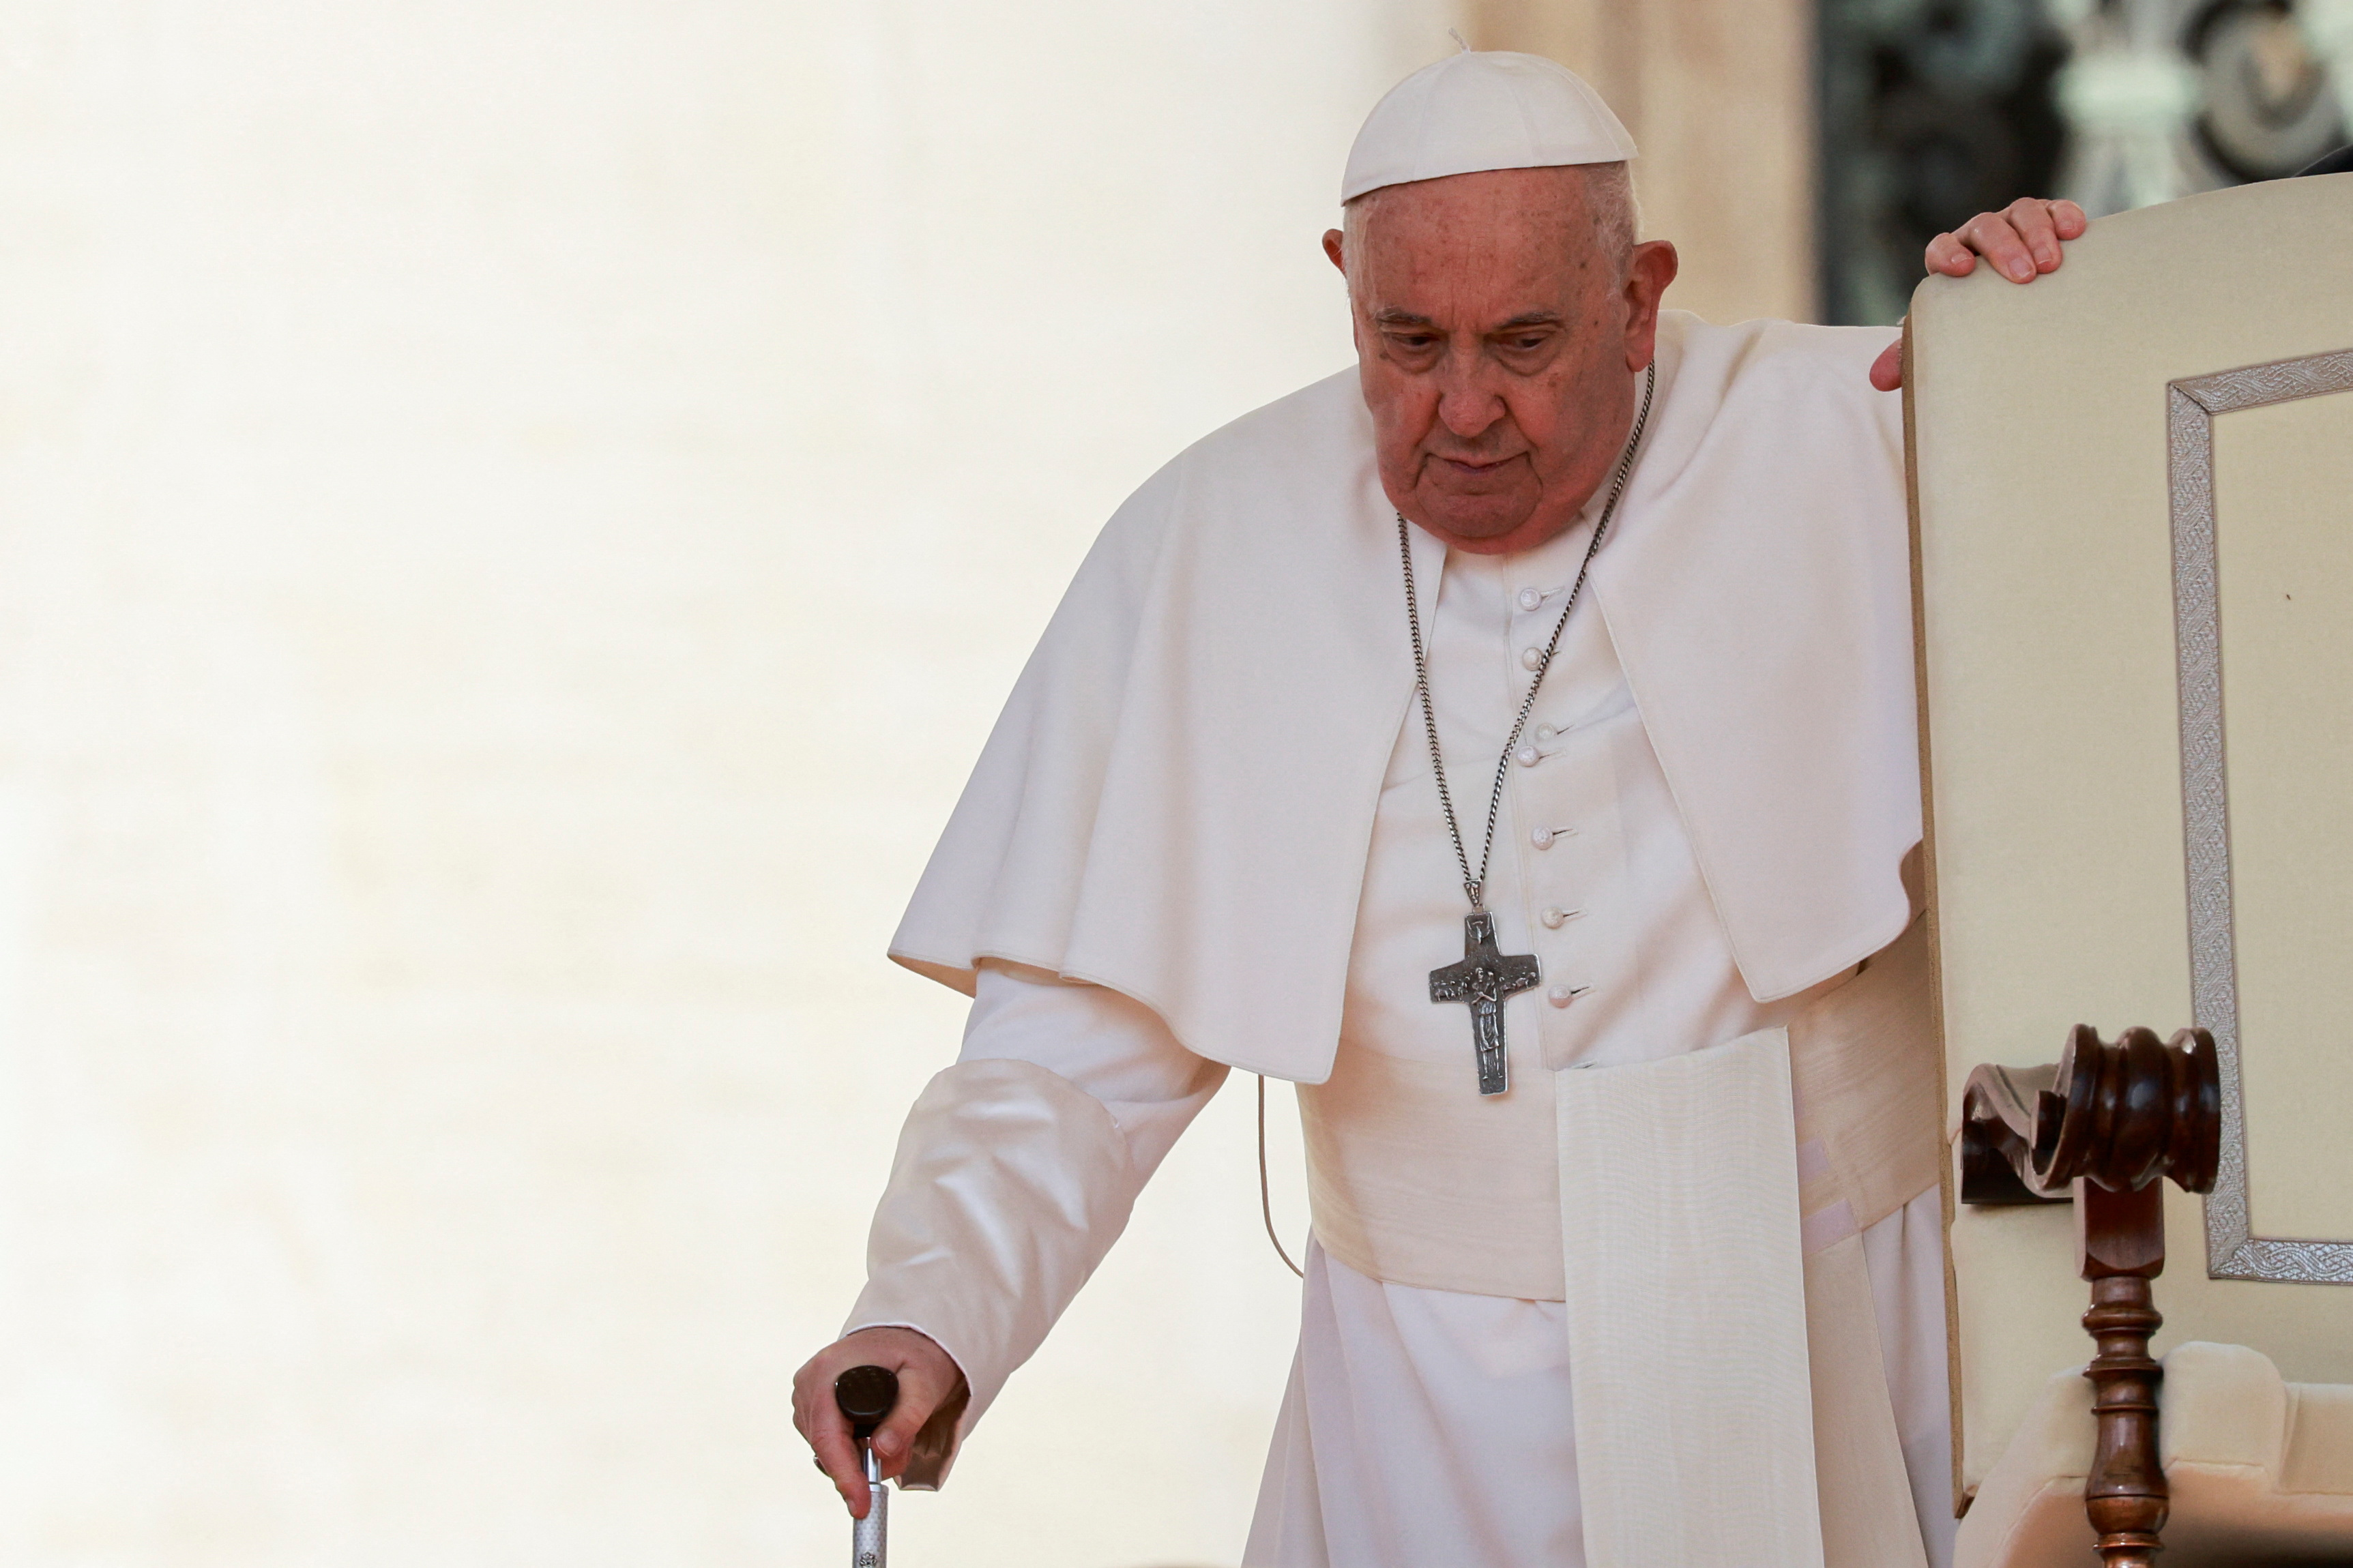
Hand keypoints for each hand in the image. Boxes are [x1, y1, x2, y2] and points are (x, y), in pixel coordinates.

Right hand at [793, 1326, 964, 1519]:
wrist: (906, 1334)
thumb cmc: (915, 1354)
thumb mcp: (924, 1383)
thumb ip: (906, 1418)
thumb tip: (881, 1452)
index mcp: (831, 1371)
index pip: (828, 1436)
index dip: (844, 1475)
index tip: (860, 1504)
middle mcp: (810, 1380)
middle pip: (825, 1446)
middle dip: (861, 1464)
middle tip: (899, 1455)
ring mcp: (807, 1390)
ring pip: (825, 1445)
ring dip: (857, 1453)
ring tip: (893, 1433)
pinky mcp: (811, 1400)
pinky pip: (826, 1437)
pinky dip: (850, 1443)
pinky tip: (873, 1429)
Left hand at [1869, 197, 2089, 390]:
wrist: (2016, 307)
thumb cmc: (1975, 322)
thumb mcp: (1949, 334)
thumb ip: (1914, 351)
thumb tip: (1879, 379)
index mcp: (1951, 258)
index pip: (1941, 247)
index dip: (1947, 254)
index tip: (1962, 269)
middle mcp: (1980, 236)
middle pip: (1985, 228)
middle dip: (2004, 248)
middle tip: (2024, 276)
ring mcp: (2014, 223)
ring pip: (2021, 213)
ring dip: (2036, 234)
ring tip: (2052, 264)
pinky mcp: (2048, 218)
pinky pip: (2056, 207)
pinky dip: (2064, 215)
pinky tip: (2075, 231)